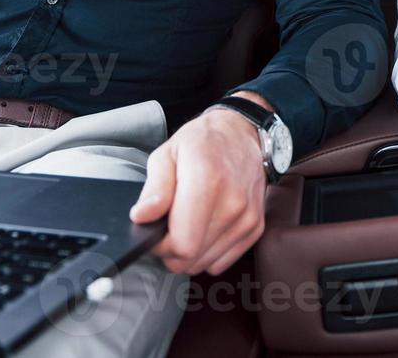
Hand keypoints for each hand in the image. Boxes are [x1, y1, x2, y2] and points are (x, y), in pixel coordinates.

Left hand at [129, 106, 267, 275]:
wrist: (242, 134)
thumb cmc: (203, 142)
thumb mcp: (167, 154)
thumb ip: (154, 188)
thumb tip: (141, 217)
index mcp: (207, 181)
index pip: (182, 244)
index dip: (160, 246)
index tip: (156, 231)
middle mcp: (232, 203)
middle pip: (191, 258)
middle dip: (172, 251)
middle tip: (168, 226)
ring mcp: (247, 217)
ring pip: (206, 264)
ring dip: (190, 252)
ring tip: (188, 223)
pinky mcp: (255, 226)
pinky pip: (222, 261)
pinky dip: (209, 251)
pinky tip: (205, 227)